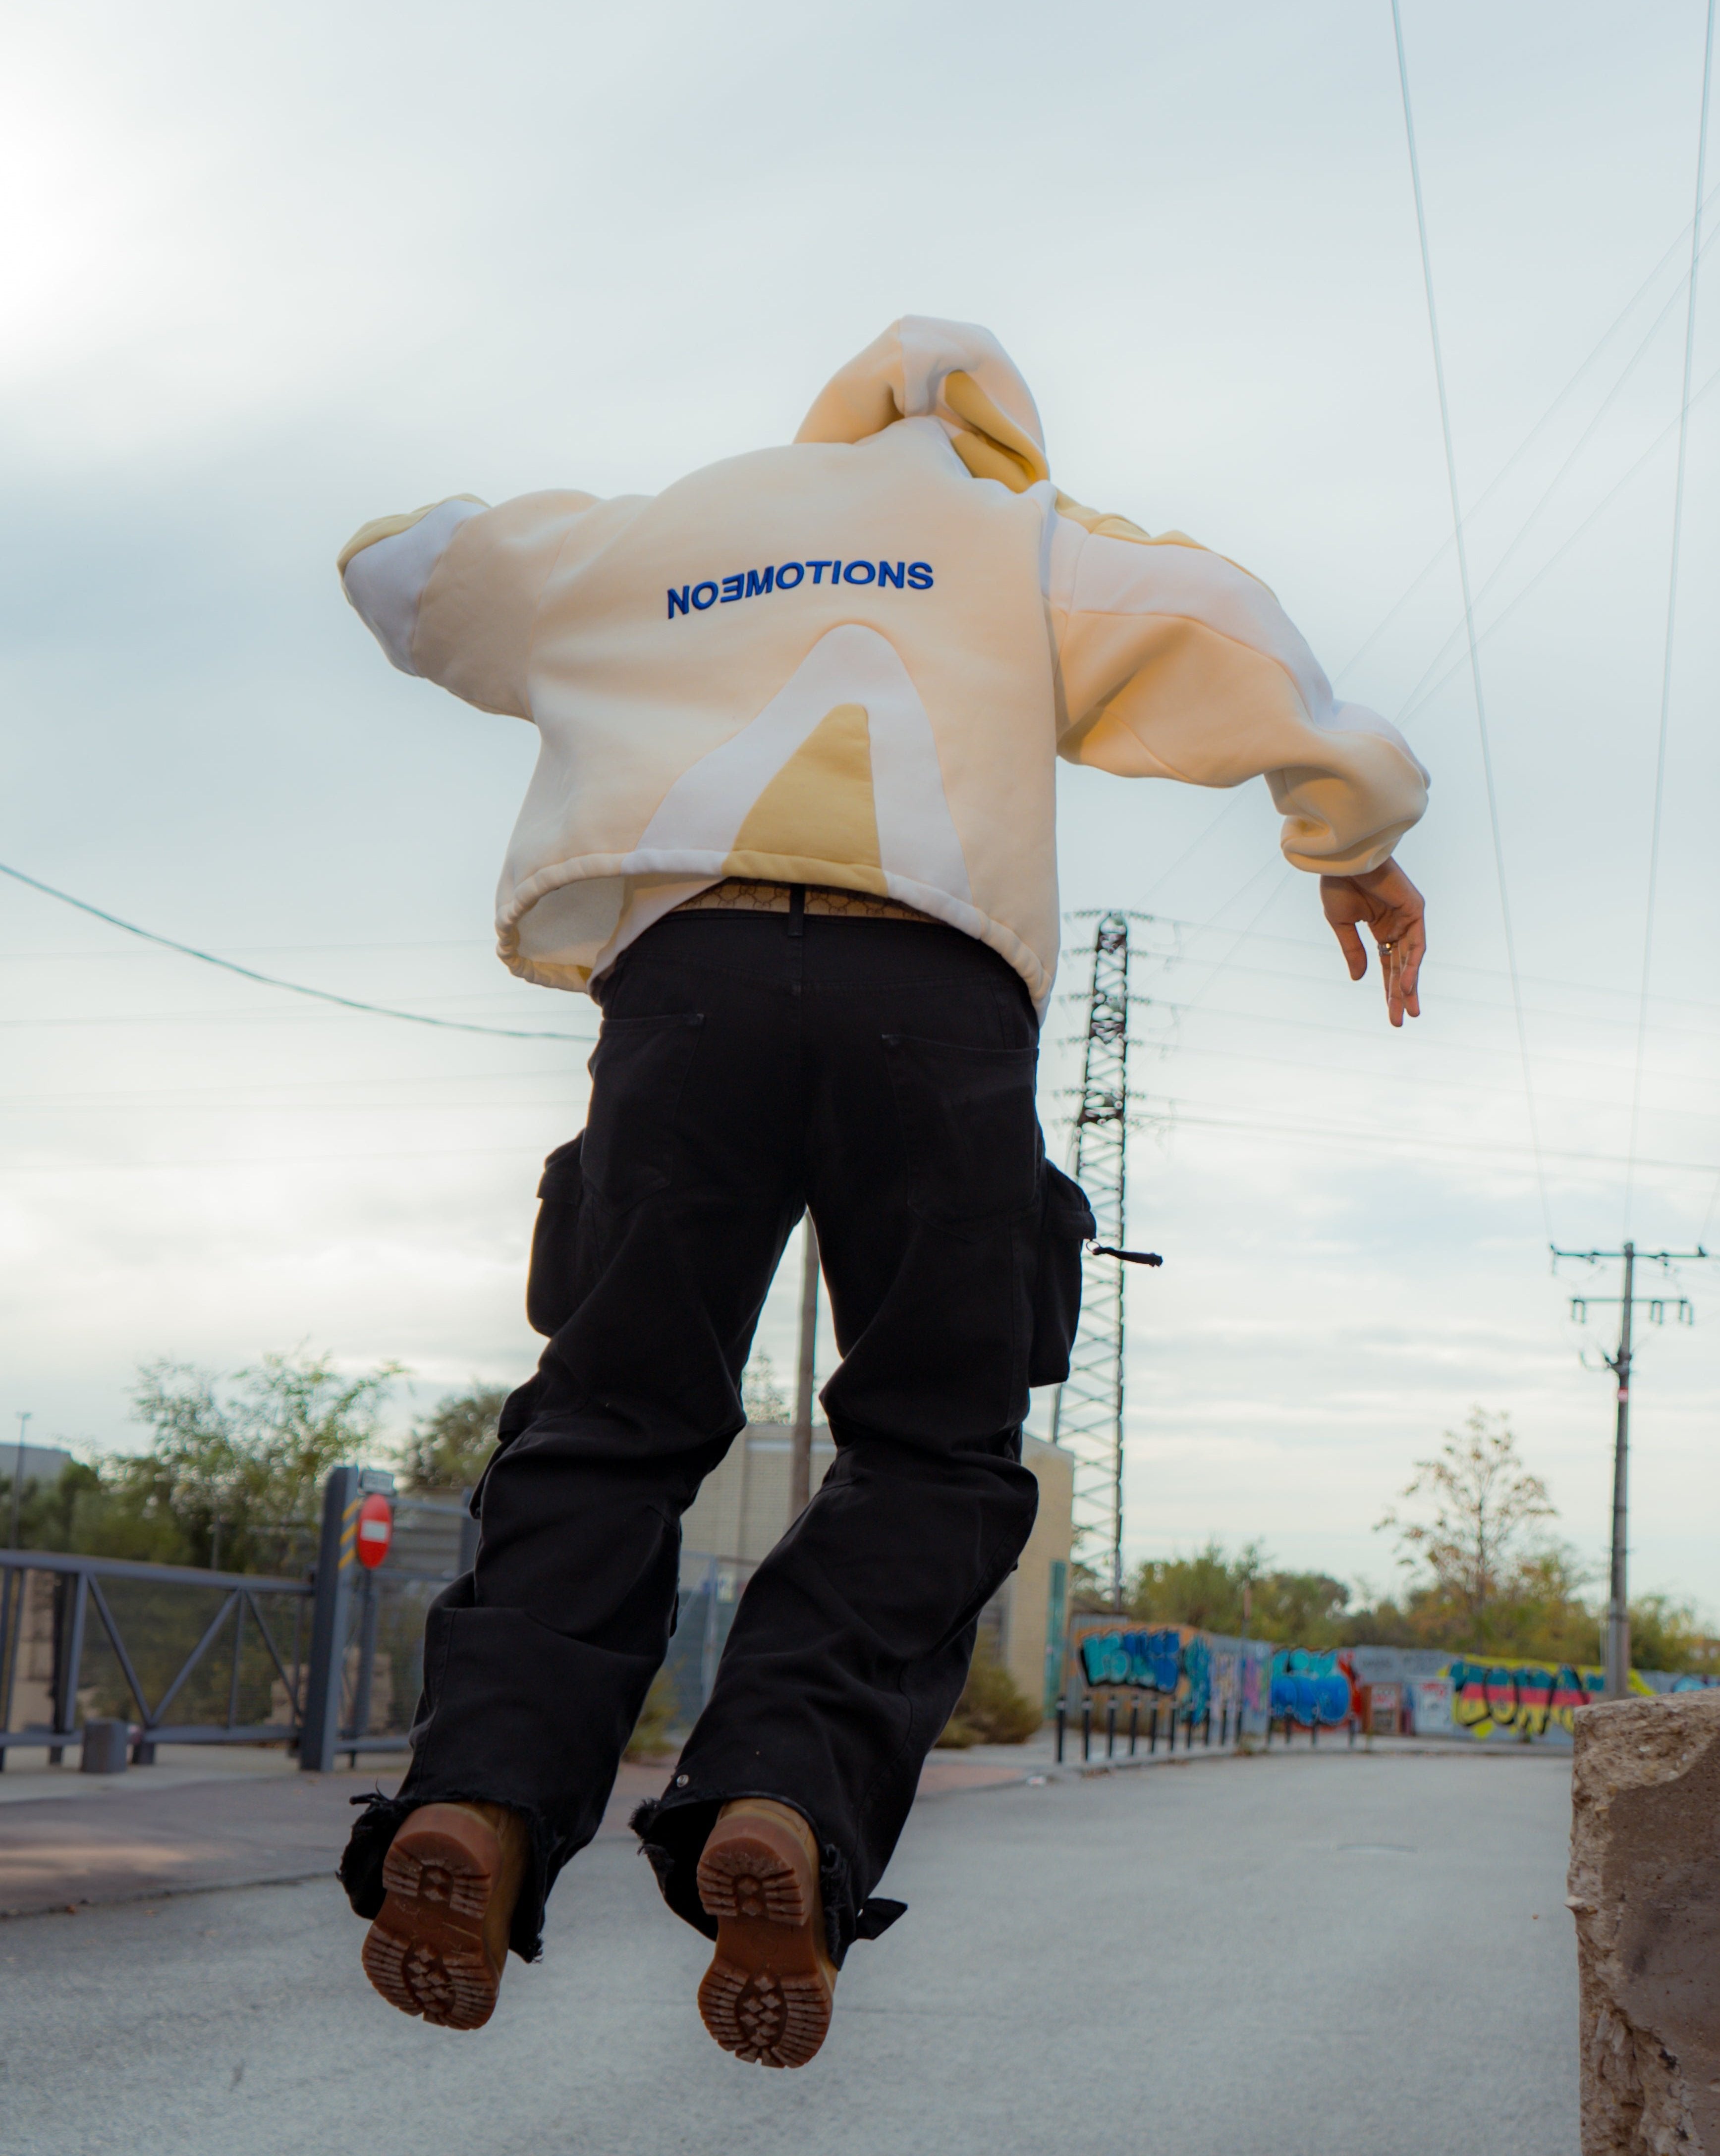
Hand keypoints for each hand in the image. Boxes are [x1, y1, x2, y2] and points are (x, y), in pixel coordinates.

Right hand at [1320, 859, 1425, 1026]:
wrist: (1343, 859)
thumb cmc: (1338, 884)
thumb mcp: (1341, 925)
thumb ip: (1353, 952)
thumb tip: (1359, 979)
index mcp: (1381, 929)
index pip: (1388, 965)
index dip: (1389, 991)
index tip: (1391, 1015)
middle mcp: (1398, 925)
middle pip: (1402, 967)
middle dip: (1401, 995)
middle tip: (1402, 1021)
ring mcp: (1409, 918)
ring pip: (1411, 959)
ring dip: (1409, 985)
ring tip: (1408, 1010)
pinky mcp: (1415, 909)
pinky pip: (1416, 943)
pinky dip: (1411, 964)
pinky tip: (1406, 985)